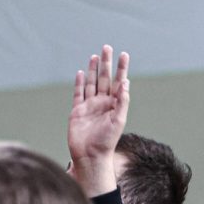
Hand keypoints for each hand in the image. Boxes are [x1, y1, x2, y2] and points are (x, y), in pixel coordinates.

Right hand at [68, 45, 129, 195]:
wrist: (89, 155)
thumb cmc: (107, 141)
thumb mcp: (118, 121)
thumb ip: (122, 102)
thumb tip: (126, 83)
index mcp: (114, 104)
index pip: (119, 82)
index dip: (121, 68)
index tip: (124, 55)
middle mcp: (102, 102)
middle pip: (105, 78)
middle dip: (106, 63)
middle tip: (106, 47)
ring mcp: (89, 105)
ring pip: (92, 83)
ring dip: (93, 70)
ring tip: (95, 56)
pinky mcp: (77, 110)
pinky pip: (78, 93)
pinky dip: (79, 83)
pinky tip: (81, 73)